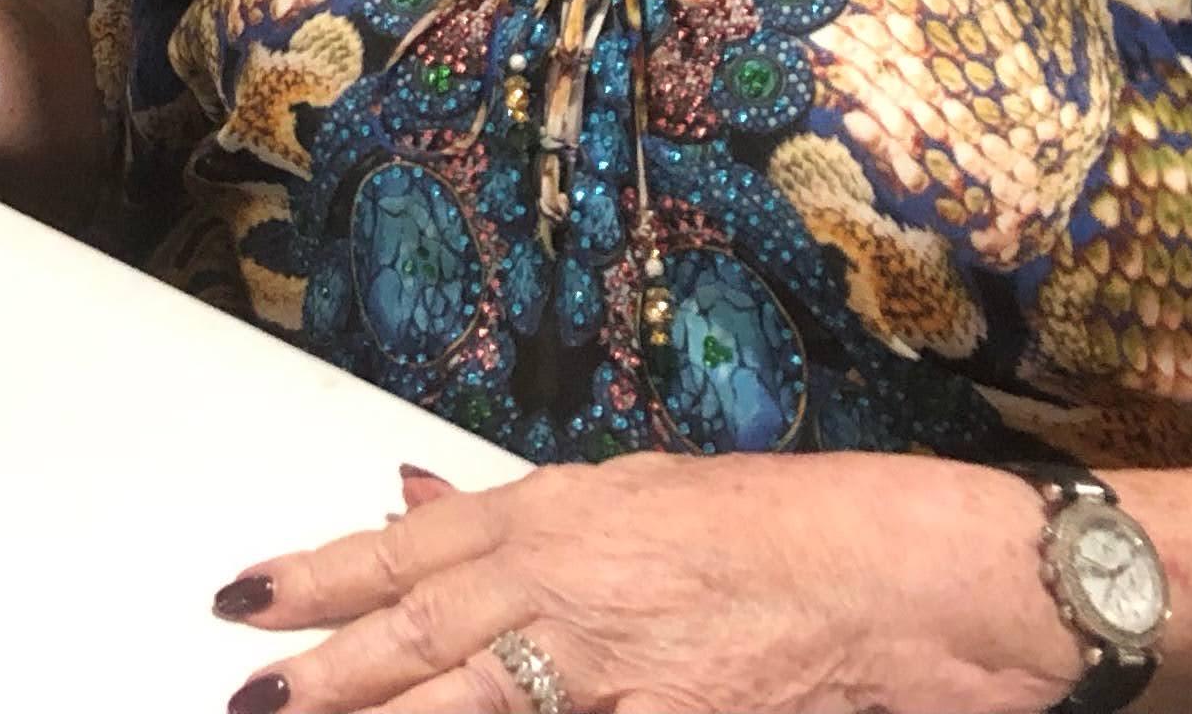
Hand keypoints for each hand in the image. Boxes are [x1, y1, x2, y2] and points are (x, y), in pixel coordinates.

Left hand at [211, 451, 1080, 712]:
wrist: (946, 583)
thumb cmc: (819, 534)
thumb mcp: (652, 499)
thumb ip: (528, 518)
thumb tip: (411, 500)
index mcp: (564, 517)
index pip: (407, 552)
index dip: (318, 578)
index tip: (245, 601)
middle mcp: (574, 587)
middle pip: (418, 644)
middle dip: (324, 678)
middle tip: (247, 696)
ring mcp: (619, 672)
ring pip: (472, 708)